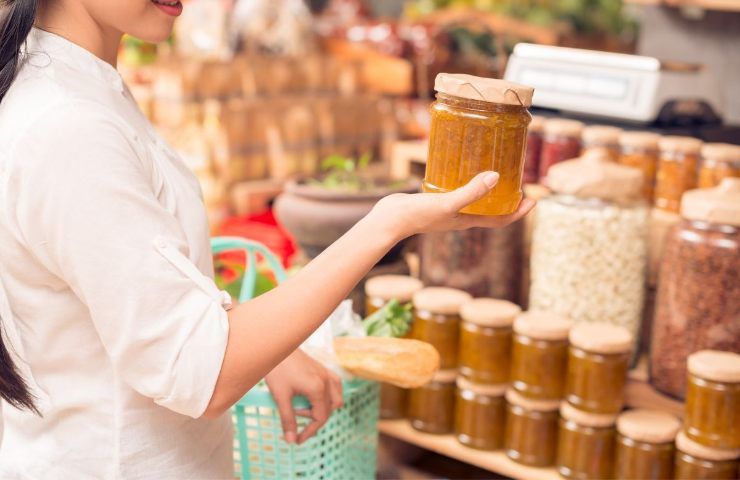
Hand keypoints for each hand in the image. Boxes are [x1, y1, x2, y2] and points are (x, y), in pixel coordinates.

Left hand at [265, 349, 342, 444]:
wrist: (277, 346)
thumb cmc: (278, 369)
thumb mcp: (281, 396)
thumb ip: (288, 419)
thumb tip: (291, 439)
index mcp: (318, 388)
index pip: (320, 418)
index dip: (309, 431)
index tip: (298, 439)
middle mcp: (327, 381)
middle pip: (328, 410)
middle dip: (313, 420)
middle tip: (295, 421)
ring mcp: (327, 374)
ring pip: (335, 399)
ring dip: (323, 409)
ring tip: (305, 409)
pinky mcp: (324, 369)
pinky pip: (334, 387)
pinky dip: (327, 397)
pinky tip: (313, 397)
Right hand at [370, 171, 535, 240]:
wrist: (389, 220)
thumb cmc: (418, 216)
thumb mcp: (449, 203)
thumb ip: (472, 191)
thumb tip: (497, 178)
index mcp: (467, 221)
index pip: (500, 220)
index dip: (519, 212)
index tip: (534, 200)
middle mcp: (460, 217)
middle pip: (490, 210)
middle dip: (506, 199)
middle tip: (518, 180)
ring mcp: (447, 210)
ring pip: (473, 200)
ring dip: (486, 190)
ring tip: (495, 170)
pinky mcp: (435, 200)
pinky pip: (456, 191)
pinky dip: (464, 181)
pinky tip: (461, 167)